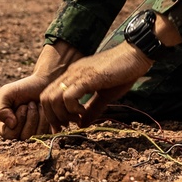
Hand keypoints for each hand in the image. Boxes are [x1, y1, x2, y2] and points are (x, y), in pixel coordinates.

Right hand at [0, 42, 81, 140]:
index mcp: (4, 125)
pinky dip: (46, 119)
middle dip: (30, 116)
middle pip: (23, 136)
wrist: (43, 83)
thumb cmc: (24, 88)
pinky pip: (46, 133)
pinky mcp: (44, 133)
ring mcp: (31, 134)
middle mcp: (16, 133)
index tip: (22, 106)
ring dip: (38, 116)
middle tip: (31, 104)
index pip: (9, 134)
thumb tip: (11, 125)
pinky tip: (45, 110)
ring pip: (35, 135)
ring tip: (37, 105)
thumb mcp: (6, 94)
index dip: (18, 119)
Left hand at [37, 41, 152, 130]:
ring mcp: (77, 74)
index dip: (52, 114)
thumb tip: (81, 125)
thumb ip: (92, 109)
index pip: (49, 95)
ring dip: (62, 114)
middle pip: (46, 98)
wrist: (135, 55)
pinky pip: (68, 96)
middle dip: (53, 117)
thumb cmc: (123, 73)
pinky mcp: (87, 77)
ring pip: (53, 98)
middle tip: (67, 126)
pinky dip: (72, 109)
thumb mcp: (105, 95)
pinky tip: (83, 111)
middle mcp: (71, 74)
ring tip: (76, 119)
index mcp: (73, 76)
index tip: (63, 126)